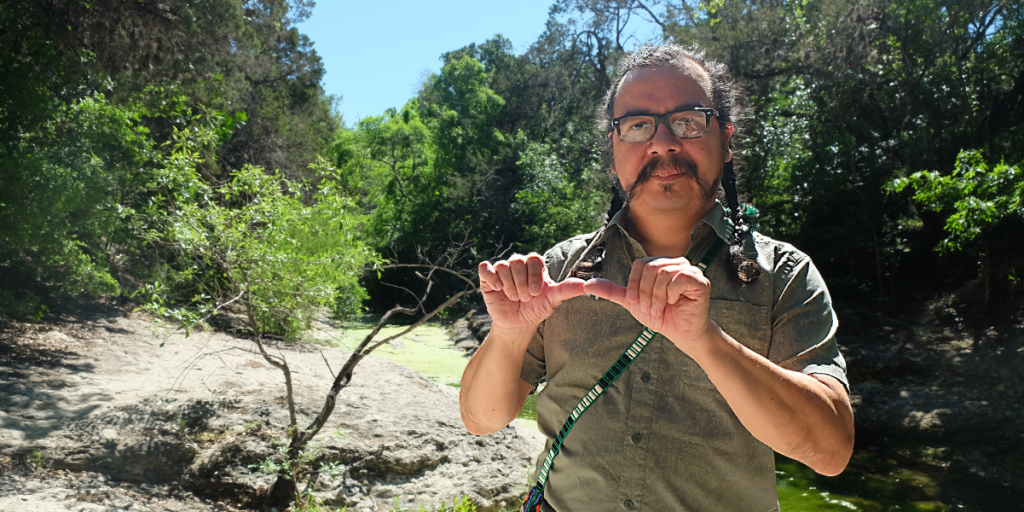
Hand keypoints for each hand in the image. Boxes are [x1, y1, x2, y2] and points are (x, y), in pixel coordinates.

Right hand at [478, 253, 584, 330]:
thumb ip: (567, 290)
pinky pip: (485, 268)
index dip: (534, 275)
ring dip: (509, 285)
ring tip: (514, 298)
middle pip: (518, 261)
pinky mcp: (488, 279)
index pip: (534, 259)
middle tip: (525, 298)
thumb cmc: (536, 310)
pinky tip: (498, 288)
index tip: (536, 293)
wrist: (518, 324)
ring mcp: (502, 271)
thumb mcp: (552, 300)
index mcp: (534, 266)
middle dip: (522, 283)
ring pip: (503, 266)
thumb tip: (585, 285)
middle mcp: (518, 265)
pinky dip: (491, 277)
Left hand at [584, 256, 711, 351]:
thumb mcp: (632, 303)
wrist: (681, 333)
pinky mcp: (700, 280)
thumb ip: (612, 292)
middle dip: (644, 293)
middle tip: (648, 309)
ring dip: (656, 297)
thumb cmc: (660, 315)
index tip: (635, 303)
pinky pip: (679, 279)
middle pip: (650, 268)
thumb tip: (587, 284)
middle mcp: (675, 262)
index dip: (633, 285)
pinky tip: (674, 303)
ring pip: (663, 273)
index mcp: (660, 263)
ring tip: (659, 309)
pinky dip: (671, 294)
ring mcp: (690, 269)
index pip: (639, 264)